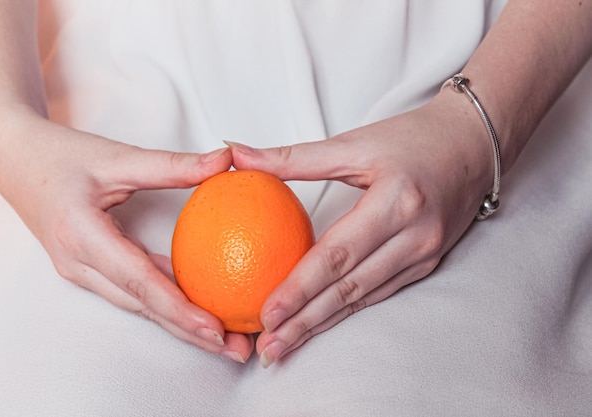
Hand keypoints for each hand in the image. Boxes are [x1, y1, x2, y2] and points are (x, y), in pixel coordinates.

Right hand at [0, 112, 252, 362]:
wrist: (18, 161)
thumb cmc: (61, 157)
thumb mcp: (118, 158)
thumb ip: (172, 165)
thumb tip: (225, 162)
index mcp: (81, 234)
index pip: (137, 280)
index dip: (178, 308)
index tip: (214, 327)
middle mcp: (79, 262)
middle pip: (141, 304)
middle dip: (188, 331)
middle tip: (234, 348)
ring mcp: (81, 270)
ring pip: (137, 303)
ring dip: (179, 322)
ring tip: (222, 337)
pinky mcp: (90, 269)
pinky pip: (132, 289)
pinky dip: (164, 301)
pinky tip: (194, 308)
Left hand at [230, 92, 493, 366]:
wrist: (474, 144)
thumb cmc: (414, 138)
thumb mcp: (354, 142)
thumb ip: (294, 156)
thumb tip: (238, 155)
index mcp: (396, 202)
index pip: (337, 255)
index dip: (299, 288)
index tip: (266, 313)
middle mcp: (415, 235)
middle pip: (349, 288)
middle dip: (305, 323)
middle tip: (269, 348)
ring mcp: (425, 253)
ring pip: (365, 298)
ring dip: (324, 324)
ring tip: (287, 345)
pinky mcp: (428, 262)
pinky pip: (381, 292)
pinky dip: (349, 310)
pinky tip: (323, 322)